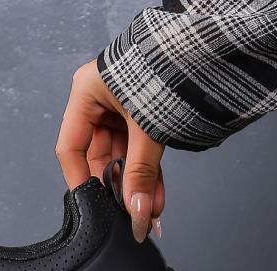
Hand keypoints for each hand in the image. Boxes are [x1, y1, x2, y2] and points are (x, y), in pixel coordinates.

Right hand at [55, 60, 164, 241]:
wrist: (205, 47)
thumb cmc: (166, 67)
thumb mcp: (148, 126)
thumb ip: (141, 171)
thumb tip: (136, 211)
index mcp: (87, 94)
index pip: (71, 149)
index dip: (80, 180)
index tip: (92, 208)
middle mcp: (101, 103)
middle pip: (100, 158)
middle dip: (118, 190)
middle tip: (129, 215)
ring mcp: (122, 111)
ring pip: (124, 160)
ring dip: (136, 188)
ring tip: (148, 213)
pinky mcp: (144, 117)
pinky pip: (141, 154)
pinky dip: (149, 176)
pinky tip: (154, 200)